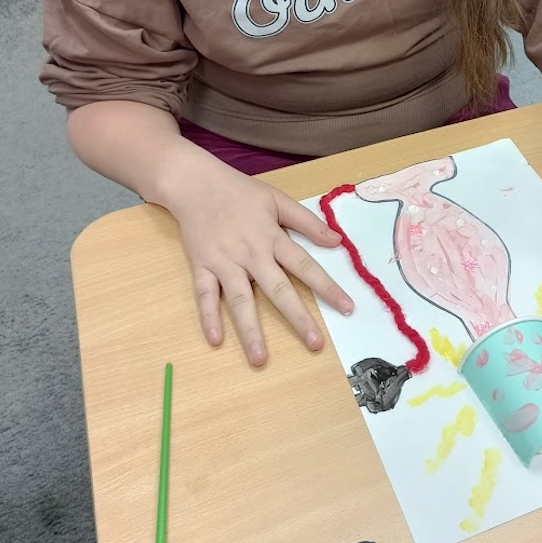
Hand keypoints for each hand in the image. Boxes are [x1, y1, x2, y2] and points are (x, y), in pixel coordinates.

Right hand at [163, 148, 353, 364]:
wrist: (195, 183)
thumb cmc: (239, 192)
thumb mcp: (277, 199)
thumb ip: (306, 222)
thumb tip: (337, 241)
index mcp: (272, 237)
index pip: (305, 266)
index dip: (327, 287)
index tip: (346, 308)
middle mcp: (250, 254)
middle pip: (278, 290)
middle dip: (297, 318)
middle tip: (314, 344)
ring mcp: (224, 263)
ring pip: (240, 300)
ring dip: (250, 330)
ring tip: (260, 359)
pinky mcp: (201, 267)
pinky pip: (204, 296)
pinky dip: (208, 317)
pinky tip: (216, 340)